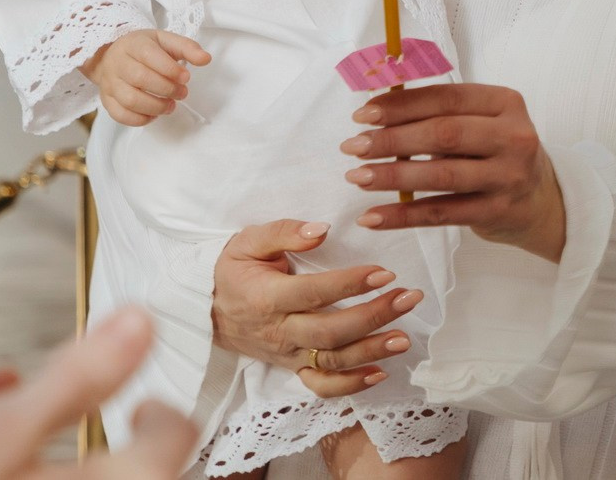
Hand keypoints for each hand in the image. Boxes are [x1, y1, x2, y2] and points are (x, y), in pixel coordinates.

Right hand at [82, 30, 210, 126]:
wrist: (111, 55)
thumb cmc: (143, 48)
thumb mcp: (165, 41)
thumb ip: (187, 48)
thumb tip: (206, 59)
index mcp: (134, 45)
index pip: (149, 56)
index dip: (170, 69)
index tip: (186, 77)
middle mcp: (118, 63)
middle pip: (140, 79)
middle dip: (167, 89)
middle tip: (182, 93)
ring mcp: (109, 83)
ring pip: (129, 100)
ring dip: (155, 107)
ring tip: (171, 106)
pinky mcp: (106, 100)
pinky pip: (120, 115)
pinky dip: (140, 119)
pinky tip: (154, 115)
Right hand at [211, 219, 421, 398]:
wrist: (207, 309)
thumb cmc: (233, 270)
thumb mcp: (248, 241)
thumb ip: (284, 232)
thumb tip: (321, 230)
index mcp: (266, 297)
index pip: (314, 293)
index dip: (350, 284)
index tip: (385, 272)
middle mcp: (278, 331)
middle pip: (330, 332)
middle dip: (374, 316)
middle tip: (409, 298)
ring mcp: (286, 353)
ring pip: (331, 360)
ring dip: (371, 351)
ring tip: (404, 338)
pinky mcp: (291, 367)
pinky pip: (320, 384)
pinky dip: (350, 385)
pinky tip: (380, 372)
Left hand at [342, 83, 566, 262]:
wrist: (541, 201)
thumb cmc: (498, 152)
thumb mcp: (485, 122)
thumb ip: (443, 114)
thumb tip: (377, 112)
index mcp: (506, 102)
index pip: (447, 97)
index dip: (402, 105)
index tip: (364, 113)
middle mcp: (513, 137)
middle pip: (444, 134)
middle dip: (392, 139)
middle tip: (353, 146)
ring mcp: (508, 176)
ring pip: (441, 176)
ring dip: (393, 176)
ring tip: (357, 176)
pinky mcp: (496, 212)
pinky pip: (441, 214)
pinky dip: (403, 215)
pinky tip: (372, 216)